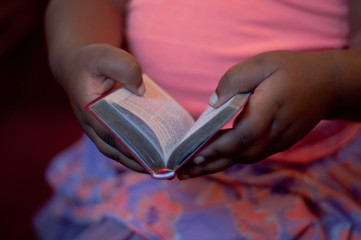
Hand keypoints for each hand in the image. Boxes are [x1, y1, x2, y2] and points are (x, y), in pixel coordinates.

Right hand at [53, 43, 146, 171]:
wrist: (76, 64)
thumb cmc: (91, 60)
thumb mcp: (106, 56)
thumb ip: (124, 68)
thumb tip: (141, 91)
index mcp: (88, 109)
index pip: (107, 133)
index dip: (126, 147)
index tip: (145, 157)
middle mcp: (90, 123)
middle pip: (112, 149)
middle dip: (133, 161)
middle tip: (158, 169)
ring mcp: (96, 127)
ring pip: (114, 150)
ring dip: (133, 160)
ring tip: (157, 167)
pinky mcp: (104, 126)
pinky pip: (118, 142)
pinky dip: (131, 150)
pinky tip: (149, 152)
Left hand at [178, 50, 338, 178]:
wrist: (326, 85)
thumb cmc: (291, 70)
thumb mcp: (263, 63)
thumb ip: (235, 79)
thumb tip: (212, 103)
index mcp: (272, 107)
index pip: (245, 134)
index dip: (221, 146)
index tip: (196, 153)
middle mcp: (276, 130)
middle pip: (241, 153)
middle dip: (210, 163)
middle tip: (182, 171)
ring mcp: (279, 141)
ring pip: (245, 158)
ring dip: (218, 166)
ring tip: (191, 170)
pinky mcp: (278, 144)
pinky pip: (251, 155)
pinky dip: (230, 160)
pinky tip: (214, 161)